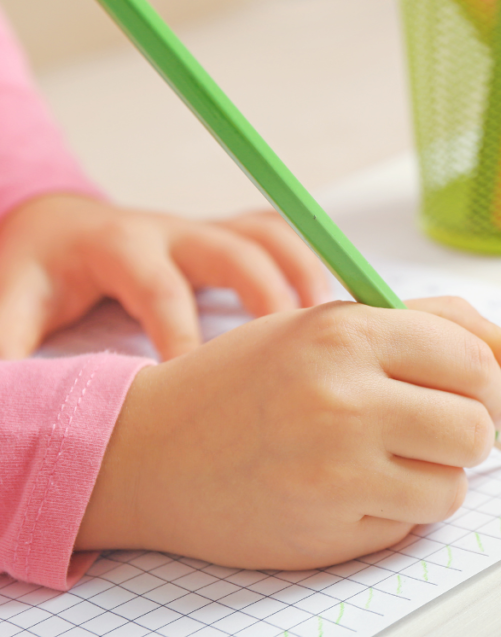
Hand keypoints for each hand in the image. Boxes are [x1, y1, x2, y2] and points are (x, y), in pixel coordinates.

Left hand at [0, 194, 329, 359]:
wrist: (53, 229)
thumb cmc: (33, 276)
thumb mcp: (10, 307)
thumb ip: (12, 350)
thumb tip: (20, 407)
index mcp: (116, 247)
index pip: (161, 292)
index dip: (184, 341)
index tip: (199, 390)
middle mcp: (168, 232)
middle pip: (234, 252)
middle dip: (267, 302)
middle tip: (291, 360)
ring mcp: (202, 231)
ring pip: (267, 236)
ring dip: (304, 276)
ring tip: (331, 330)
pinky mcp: (222, 239)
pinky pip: (277, 240)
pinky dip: (307, 266)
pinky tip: (327, 313)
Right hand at [75, 296, 500, 568]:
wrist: (151, 451)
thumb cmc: (248, 381)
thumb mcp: (331, 325)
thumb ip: (432, 324)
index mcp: (347, 334)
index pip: (474, 360)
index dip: (491, 380)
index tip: (482, 391)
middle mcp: (344, 401)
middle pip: (476, 427)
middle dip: (476, 430)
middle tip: (449, 426)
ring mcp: (335, 473)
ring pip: (453, 486)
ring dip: (437, 475)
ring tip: (392, 457)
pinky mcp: (327, 532)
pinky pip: (411, 524)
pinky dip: (400, 508)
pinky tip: (355, 488)